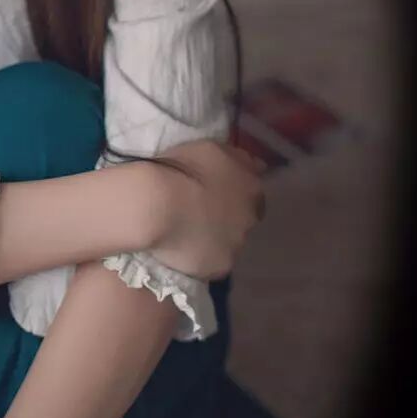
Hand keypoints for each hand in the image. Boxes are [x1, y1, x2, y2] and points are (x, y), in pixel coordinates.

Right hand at [139, 139, 267, 280]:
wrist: (157, 204)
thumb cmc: (183, 169)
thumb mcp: (214, 149)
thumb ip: (239, 159)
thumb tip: (259, 166)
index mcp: (251, 188)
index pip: (252, 196)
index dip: (233, 196)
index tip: (214, 196)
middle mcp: (251, 219)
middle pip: (243, 221)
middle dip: (227, 219)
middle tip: (199, 214)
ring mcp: (236, 246)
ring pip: (227, 244)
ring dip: (213, 239)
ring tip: (185, 234)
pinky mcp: (219, 268)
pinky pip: (211, 264)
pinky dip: (200, 258)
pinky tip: (181, 250)